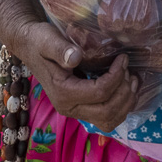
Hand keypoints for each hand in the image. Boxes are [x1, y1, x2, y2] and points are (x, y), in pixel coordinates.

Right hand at [15, 21, 138, 132]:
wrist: (30, 47)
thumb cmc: (40, 42)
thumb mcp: (48, 40)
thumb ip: (61, 49)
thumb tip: (76, 57)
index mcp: (62, 92)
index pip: (100, 92)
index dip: (117, 76)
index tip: (123, 57)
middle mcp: (69, 107)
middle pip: (107, 111)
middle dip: (125, 90)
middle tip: (128, 69)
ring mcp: (76, 111)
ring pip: (110, 120)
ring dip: (126, 102)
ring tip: (132, 79)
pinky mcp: (83, 108)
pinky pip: (108, 118)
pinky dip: (123, 106)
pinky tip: (127, 87)